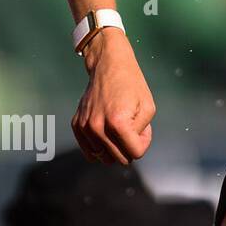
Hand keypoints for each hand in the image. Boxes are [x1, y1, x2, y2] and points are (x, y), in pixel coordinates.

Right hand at [72, 28, 154, 163]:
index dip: (143, 141)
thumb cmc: (132, 85)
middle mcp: (97, 128)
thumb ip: (143, 133)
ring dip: (115, 146)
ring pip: (104, 158)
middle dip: (130, 145)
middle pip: (119, 158)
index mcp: (118, 123)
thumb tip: (129, 150)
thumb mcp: (148, 108)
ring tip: (119, 125)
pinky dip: (101, 146)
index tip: (143, 127)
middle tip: (132, 125)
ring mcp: (84, 128)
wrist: (108, 66)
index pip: (136, 153)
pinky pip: (90, 152)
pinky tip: (107, 130)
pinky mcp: (76, 126)